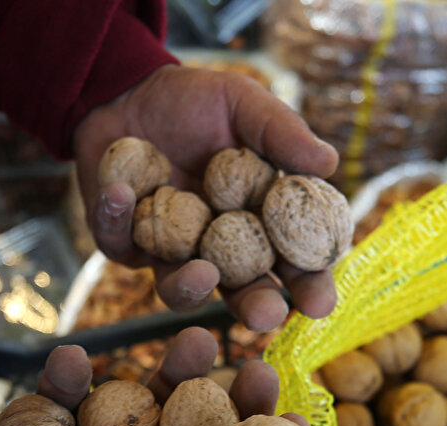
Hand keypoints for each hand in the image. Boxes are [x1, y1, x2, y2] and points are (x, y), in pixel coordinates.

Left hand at [73, 65, 340, 332]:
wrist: (127, 89)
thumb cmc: (196, 101)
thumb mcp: (244, 105)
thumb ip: (281, 133)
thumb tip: (328, 162)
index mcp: (258, 221)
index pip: (292, 263)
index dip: (308, 286)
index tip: (320, 304)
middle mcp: (217, 246)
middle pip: (241, 291)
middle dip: (255, 307)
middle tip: (265, 314)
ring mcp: (170, 250)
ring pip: (178, 290)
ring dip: (189, 287)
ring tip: (201, 273)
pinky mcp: (122, 241)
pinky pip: (119, 243)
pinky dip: (117, 219)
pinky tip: (119, 191)